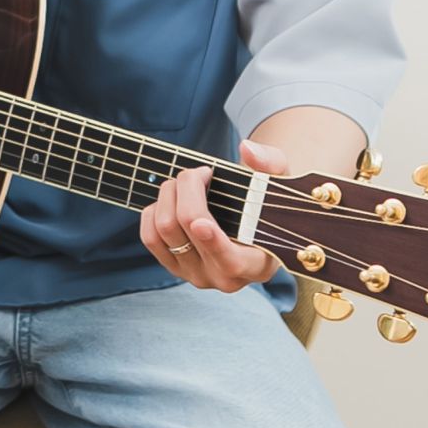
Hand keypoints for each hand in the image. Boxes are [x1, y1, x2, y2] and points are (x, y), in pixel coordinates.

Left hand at [139, 139, 286, 291]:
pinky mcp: (172, 267)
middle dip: (187, 189)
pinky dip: (154, 210)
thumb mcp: (279, 183)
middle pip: (187, 229)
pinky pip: (149, 236)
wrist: (250, 224)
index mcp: (256, 265)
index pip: (230, 260)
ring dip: (168, 196)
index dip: (213, 241)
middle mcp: (224, 278)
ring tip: (185, 183)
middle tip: (199, 172)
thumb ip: (271, 164)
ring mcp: (196, 274)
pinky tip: (172, 200)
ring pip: (163, 230)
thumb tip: (248, 150)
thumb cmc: (267, 204)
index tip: (200, 223)